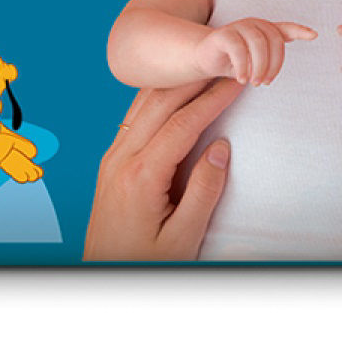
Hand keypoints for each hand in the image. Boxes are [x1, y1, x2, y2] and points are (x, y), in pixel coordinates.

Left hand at [83, 78, 243, 261]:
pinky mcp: (111, 163)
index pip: (183, 124)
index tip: (236, 82)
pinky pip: (134, 118)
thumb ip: (204, 191)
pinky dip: (157, 97)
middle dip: (195, 79)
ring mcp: (112, 159)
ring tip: (203, 69)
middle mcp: (121, 161)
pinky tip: (174, 91)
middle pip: (160, 104)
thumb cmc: (146, 263)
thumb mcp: (183, 238)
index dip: (213, 99)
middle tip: (224, 63)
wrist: (105, 277)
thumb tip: (222, 146)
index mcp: (141, 177)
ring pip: (143, 105)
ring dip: (175, 83)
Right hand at [194, 17, 315, 85]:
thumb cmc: (234, 59)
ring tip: (254, 82)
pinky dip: (242, 66)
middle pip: (274, 40)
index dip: (300, 30)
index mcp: (264, 30)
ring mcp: (238, 27)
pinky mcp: (223, 35)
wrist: (204, 57)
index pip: (286, 28)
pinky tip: (241, 79)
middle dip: (273, 64)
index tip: (314, 35)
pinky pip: (238, 48)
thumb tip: (282, 58)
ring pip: (258, 43)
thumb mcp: (254, 59)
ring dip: (259, 66)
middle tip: (266, 82)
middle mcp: (254, 25)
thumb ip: (270, 54)